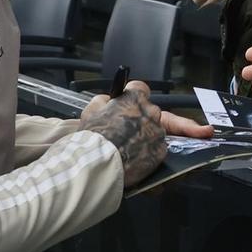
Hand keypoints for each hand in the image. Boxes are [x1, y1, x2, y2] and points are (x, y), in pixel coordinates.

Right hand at [79, 82, 212, 186]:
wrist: (100, 163)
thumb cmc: (94, 137)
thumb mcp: (91, 110)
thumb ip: (103, 101)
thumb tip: (108, 100)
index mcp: (134, 99)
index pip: (139, 88)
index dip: (132, 96)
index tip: (128, 103)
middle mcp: (151, 112)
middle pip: (148, 111)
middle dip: (138, 118)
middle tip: (124, 129)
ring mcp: (158, 132)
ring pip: (154, 130)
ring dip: (143, 135)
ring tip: (126, 146)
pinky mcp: (161, 151)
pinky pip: (156, 148)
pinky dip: (147, 152)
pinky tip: (133, 157)